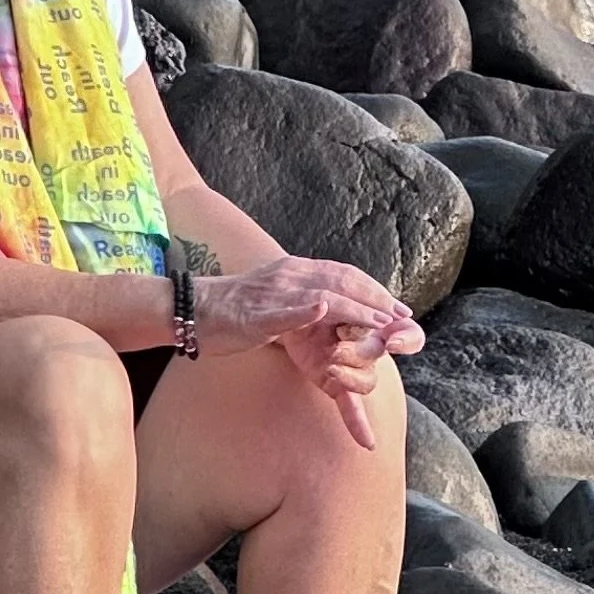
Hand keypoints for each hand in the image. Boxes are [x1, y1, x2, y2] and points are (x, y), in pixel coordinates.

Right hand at [196, 257, 421, 445]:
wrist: (191, 308)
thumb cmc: (233, 310)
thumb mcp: (275, 297)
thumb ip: (303, 298)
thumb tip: (330, 306)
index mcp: (294, 271)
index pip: (343, 274)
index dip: (374, 289)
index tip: (399, 306)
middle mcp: (287, 276)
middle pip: (341, 281)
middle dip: (375, 299)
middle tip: (402, 317)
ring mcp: (271, 294)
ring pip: (321, 296)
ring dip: (354, 309)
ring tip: (380, 322)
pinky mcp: (253, 314)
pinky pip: (282, 311)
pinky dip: (304, 311)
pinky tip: (324, 311)